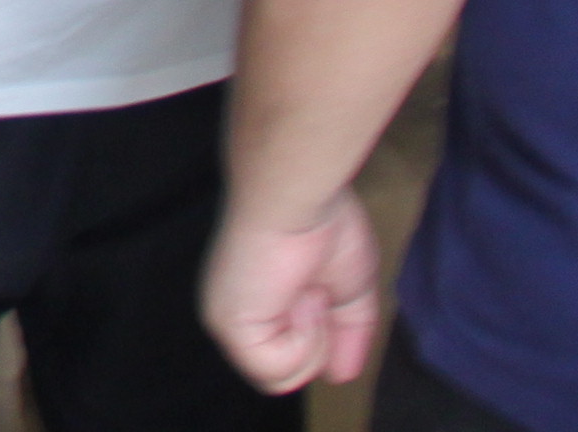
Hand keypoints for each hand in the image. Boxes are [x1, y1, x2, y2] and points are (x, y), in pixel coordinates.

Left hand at [201, 189, 386, 392]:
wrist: (297, 197)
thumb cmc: (321, 224)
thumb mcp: (347, 291)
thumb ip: (346, 334)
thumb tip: (341, 375)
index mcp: (258, 304)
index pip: (291, 357)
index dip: (322, 337)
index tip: (320, 292)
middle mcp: (236, 315)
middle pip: (286, 373)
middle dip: (318, 339)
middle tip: (312, 291)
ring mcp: (229, 323)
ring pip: (281, 380)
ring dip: (312, 340)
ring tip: (304, 292)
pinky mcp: (230, 327)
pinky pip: (278, 374)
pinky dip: (304, 342)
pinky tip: (297, 299)